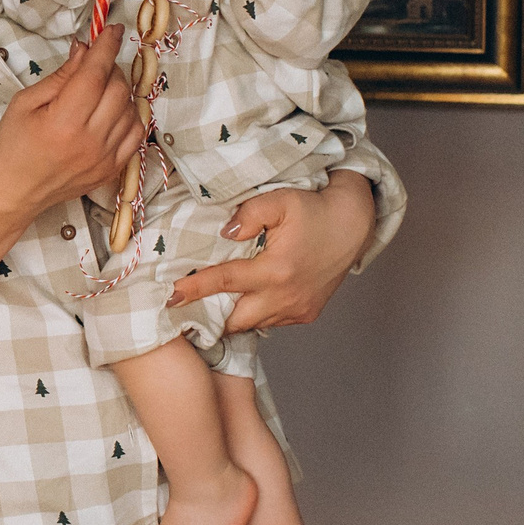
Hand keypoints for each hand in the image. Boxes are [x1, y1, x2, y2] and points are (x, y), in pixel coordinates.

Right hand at [0, 33, 146, 216]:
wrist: (13, 192)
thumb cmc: (12, 145)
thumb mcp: (25, 103)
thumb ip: (60, 76)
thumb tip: (85, 49)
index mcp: (63, 122)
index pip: (96, 74)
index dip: (106, 46)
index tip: (112, 29)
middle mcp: (90, 141)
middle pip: (118, 88)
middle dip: (109, 67)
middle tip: (93, 65)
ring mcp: (105, 158)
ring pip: (132, 109)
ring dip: (119, 92)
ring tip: (98, 91)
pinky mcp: (112, 170)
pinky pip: (136, 133)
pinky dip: (129, 115)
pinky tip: (111, 112)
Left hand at [165, 171, 374, 331]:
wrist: (353, 224)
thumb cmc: (314, 209)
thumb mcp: (281, 200)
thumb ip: (250, 214)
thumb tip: (225, 233)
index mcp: (276, 270)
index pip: (225, 282)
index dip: (195, 290)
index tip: (170, 297)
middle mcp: (287, 297)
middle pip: (235, 320)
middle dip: (209, 319)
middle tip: (185, 311)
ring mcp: (298, 309)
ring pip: (254, 324)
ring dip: (232, 318)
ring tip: (208, 308)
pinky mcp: (306, 314)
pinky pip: (272, 322)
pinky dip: (254, 315)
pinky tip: (242, 303)